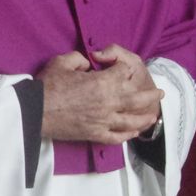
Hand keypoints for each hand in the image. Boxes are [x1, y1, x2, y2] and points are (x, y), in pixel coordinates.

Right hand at [39, 45, 162, 143]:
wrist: (34, 112)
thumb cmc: (47, 86)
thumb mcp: (62, 62)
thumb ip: (79, 58)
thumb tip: (87, 61)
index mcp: (102, 82)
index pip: (124, 72)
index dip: (124, 67)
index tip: (121, 67)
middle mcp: (109, 102)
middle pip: (137, 97)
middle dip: (151, 94)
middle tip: (160, 93)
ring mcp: (104, 121)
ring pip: (132, 120)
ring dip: (145, 116)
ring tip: (153, 115)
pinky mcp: (95, 134)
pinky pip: (117, 136)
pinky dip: (128, 135)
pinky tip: (135, 132)